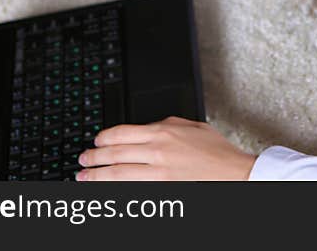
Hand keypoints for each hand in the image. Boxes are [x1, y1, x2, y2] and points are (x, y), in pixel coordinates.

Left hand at [75, 117, 256, 180]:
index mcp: (163, 132)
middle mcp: (158, 152)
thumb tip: (146, 127)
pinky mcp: (162, 190)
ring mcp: (159, 173)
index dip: (103, 138)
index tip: (96, 142)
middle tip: (82, 161)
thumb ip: (166, 124)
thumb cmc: (216, 151)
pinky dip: (116, 191)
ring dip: (97, 176)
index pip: (122, 132)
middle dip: (94, 158)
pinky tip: (106, 191)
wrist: (233, 173)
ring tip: (84, 178)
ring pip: (118, 174)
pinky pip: (132, 190)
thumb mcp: (191, 126)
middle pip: (115, 154)